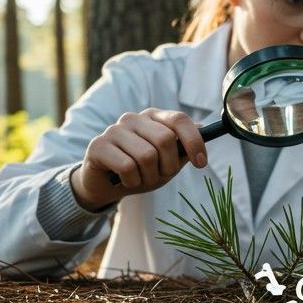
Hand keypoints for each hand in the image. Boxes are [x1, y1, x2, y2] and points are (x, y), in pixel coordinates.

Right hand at [71, 108, 207, 209]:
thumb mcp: (166, 163)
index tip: (201, 163)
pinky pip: (127, 167)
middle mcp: (133, 118)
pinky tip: (125, 180)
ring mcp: (114, 130)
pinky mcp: (98, 145)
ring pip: (147, 155)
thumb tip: (204, 128)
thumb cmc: (139, 171)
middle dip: (169, 166)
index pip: (179, 120)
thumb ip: (183, 149)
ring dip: (149, 177)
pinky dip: (132, 181)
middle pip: (165, 139)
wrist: (104, 185)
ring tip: (140, 179)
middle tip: (160, 176)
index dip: (194, 141)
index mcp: (153, 117)